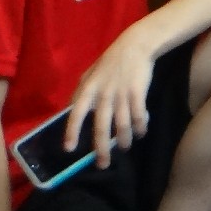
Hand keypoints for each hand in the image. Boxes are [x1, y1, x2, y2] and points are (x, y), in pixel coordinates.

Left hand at [67, 27, 156, 167]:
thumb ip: (80, 92)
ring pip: (122, 125)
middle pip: (101, 127)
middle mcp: (103, 95)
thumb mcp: (89, 74)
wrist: (135, 46)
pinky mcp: (138, 93)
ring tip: (124, 148)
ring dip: (124, 140)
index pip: (76, 114)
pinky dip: (140, 127)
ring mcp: (121, 95)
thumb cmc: (110, 62)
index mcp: (88, 90)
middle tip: (103, 164)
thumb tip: (70, 111)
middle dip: (101, 149)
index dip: (72, 132)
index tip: (69, 149)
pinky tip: (141, 132)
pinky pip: (139, 116)